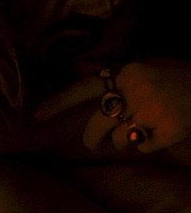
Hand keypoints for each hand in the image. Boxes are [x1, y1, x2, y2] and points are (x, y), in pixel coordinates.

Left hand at [33, 59, 190, 161]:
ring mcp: (152, 110)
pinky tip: (160, 134)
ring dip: (121, 141)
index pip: (84, 87)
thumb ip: (111, 70)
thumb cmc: (180, 78)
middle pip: (97, 124)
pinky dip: (148, 144)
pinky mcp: (168, 129)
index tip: (36, 115)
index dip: (58, 102)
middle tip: (95, 146)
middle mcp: (136, 90)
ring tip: (133, 134)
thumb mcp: (146, 67)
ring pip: (117, 138)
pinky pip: (142, 145)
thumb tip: (76, 67)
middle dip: (92, 139)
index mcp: (128, 73)